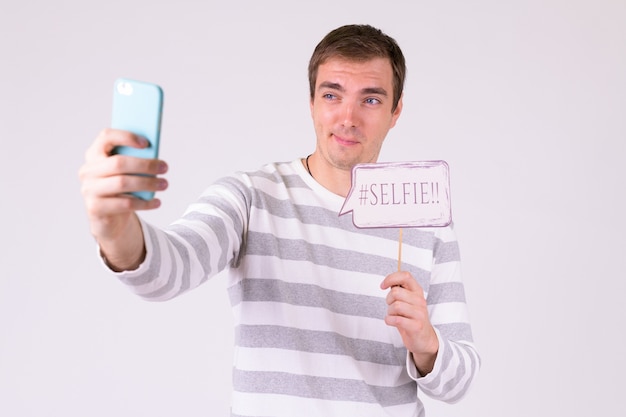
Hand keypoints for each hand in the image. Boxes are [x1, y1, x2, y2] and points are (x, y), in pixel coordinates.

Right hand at [78, 128, 167, 269]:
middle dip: (145, 164)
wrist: (109, 219)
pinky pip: (125, 204)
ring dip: (147, 183)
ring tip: (164, 184)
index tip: (146, 143)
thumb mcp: (126, 172)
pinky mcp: (96, 208)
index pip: (105, 137)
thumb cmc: (121, 189)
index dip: (126, 137)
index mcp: (94, 154)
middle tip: (164, 167)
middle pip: (118, 162)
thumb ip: (134, 160)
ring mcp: (89, 190)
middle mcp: (88, 170)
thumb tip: (154, 156)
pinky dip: (144, 203)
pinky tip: (157, 202)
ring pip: (122, 183)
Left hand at [380, 271, 438, 375]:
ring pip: (395, 306)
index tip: (383, 286)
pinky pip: (396, 319)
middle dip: (388, 300)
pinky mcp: (416, 326)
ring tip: (394, 316)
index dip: (391, 278)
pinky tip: (392, 322)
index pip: (405, 276)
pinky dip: (389, 320)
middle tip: (391, 307)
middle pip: (396, 292)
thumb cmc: (411, 318)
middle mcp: (420, 300)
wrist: (424, 339)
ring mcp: (419, 314)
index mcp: (417, 291)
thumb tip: (388, 282)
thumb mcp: (407, 301)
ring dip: (389, 312)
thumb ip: (400, 291)